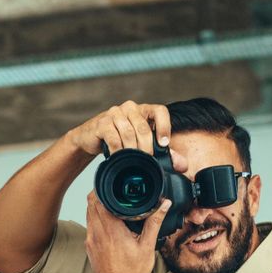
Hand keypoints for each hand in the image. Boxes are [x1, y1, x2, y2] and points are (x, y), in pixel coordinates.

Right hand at [65, 100, 186, 172]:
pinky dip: (118, 150)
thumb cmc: (118, 141)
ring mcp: (115, 113)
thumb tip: (181, 165)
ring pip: (128, 133)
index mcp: (143, 110)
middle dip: (146, 147)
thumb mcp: (141, 145)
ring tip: (132, 161)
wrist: (90, 139)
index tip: (164, 144)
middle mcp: (130, 108)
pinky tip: (119, 158)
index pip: (159, 111)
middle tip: (146, 161)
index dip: (164, 127)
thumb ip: (162, 154)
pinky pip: (113, 137)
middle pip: (143, 127)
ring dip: (132, 151)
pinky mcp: (102, 122)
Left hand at [85, 190, 169, 272]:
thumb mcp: (148, 246)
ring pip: (88, 216)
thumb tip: (164, 205)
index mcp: (111, 231)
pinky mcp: (89, 248)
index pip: (98, 201)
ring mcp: (91, 242)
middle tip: (111, 191)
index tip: (109, 184)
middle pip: (90, 205)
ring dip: (96, 208)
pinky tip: (107, 223)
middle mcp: (97, 234)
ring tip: (110, 205)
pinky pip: (89, 227)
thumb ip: (154, 222)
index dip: (101, 190)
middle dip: (98, 195)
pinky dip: (95, 221)